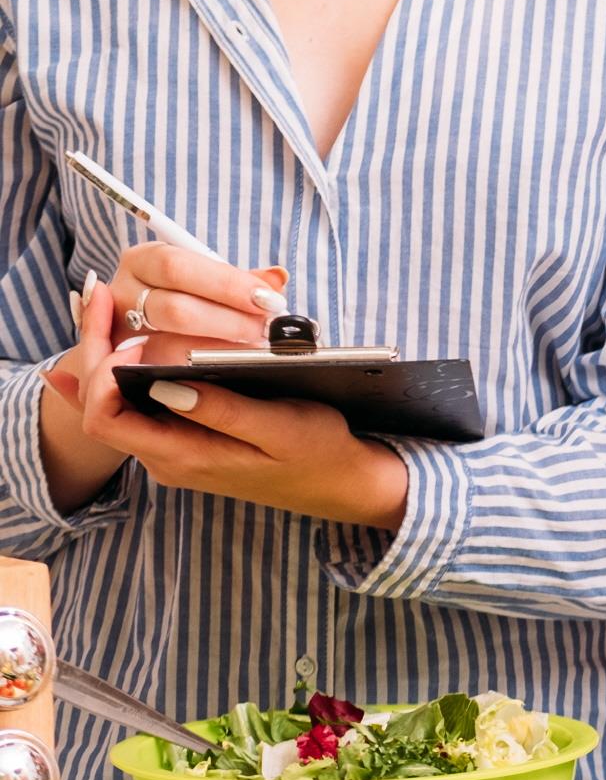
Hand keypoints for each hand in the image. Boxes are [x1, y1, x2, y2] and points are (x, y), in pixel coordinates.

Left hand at [45, 280, 406, 528]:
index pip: (104, 417)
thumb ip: (221, 412)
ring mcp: (173, 450)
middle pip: (96, 404)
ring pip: (111, 402)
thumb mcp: (281, 428)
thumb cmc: (319, 451)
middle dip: (91, 349)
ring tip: (104, 307)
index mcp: (184, 457)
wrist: (340, 483)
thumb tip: (165, 387)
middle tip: (99, 296)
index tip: (127, 331)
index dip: (101, 370)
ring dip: (104, 354)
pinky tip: (106, 343)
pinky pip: (135, 406)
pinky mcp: (185, 438)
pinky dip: (117, 372)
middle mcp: (166, 459)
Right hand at [106, 242, 288, 365]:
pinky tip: (234, 373)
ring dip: (220, 352)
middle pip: (175, 310)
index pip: (178, 267)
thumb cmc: (191, 298)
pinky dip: (204, 375)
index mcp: (142, 262)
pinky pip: (167, 376)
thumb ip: (241, 280)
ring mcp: (119, 335)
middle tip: (266, 330)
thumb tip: (277, 277)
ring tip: (257, 352)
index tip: (269, 300)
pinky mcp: (126, 370)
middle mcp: (122, 295)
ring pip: (169, 348)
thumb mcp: (210, 281)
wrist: (150, 331)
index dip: (227, 284)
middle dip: (230, 323)